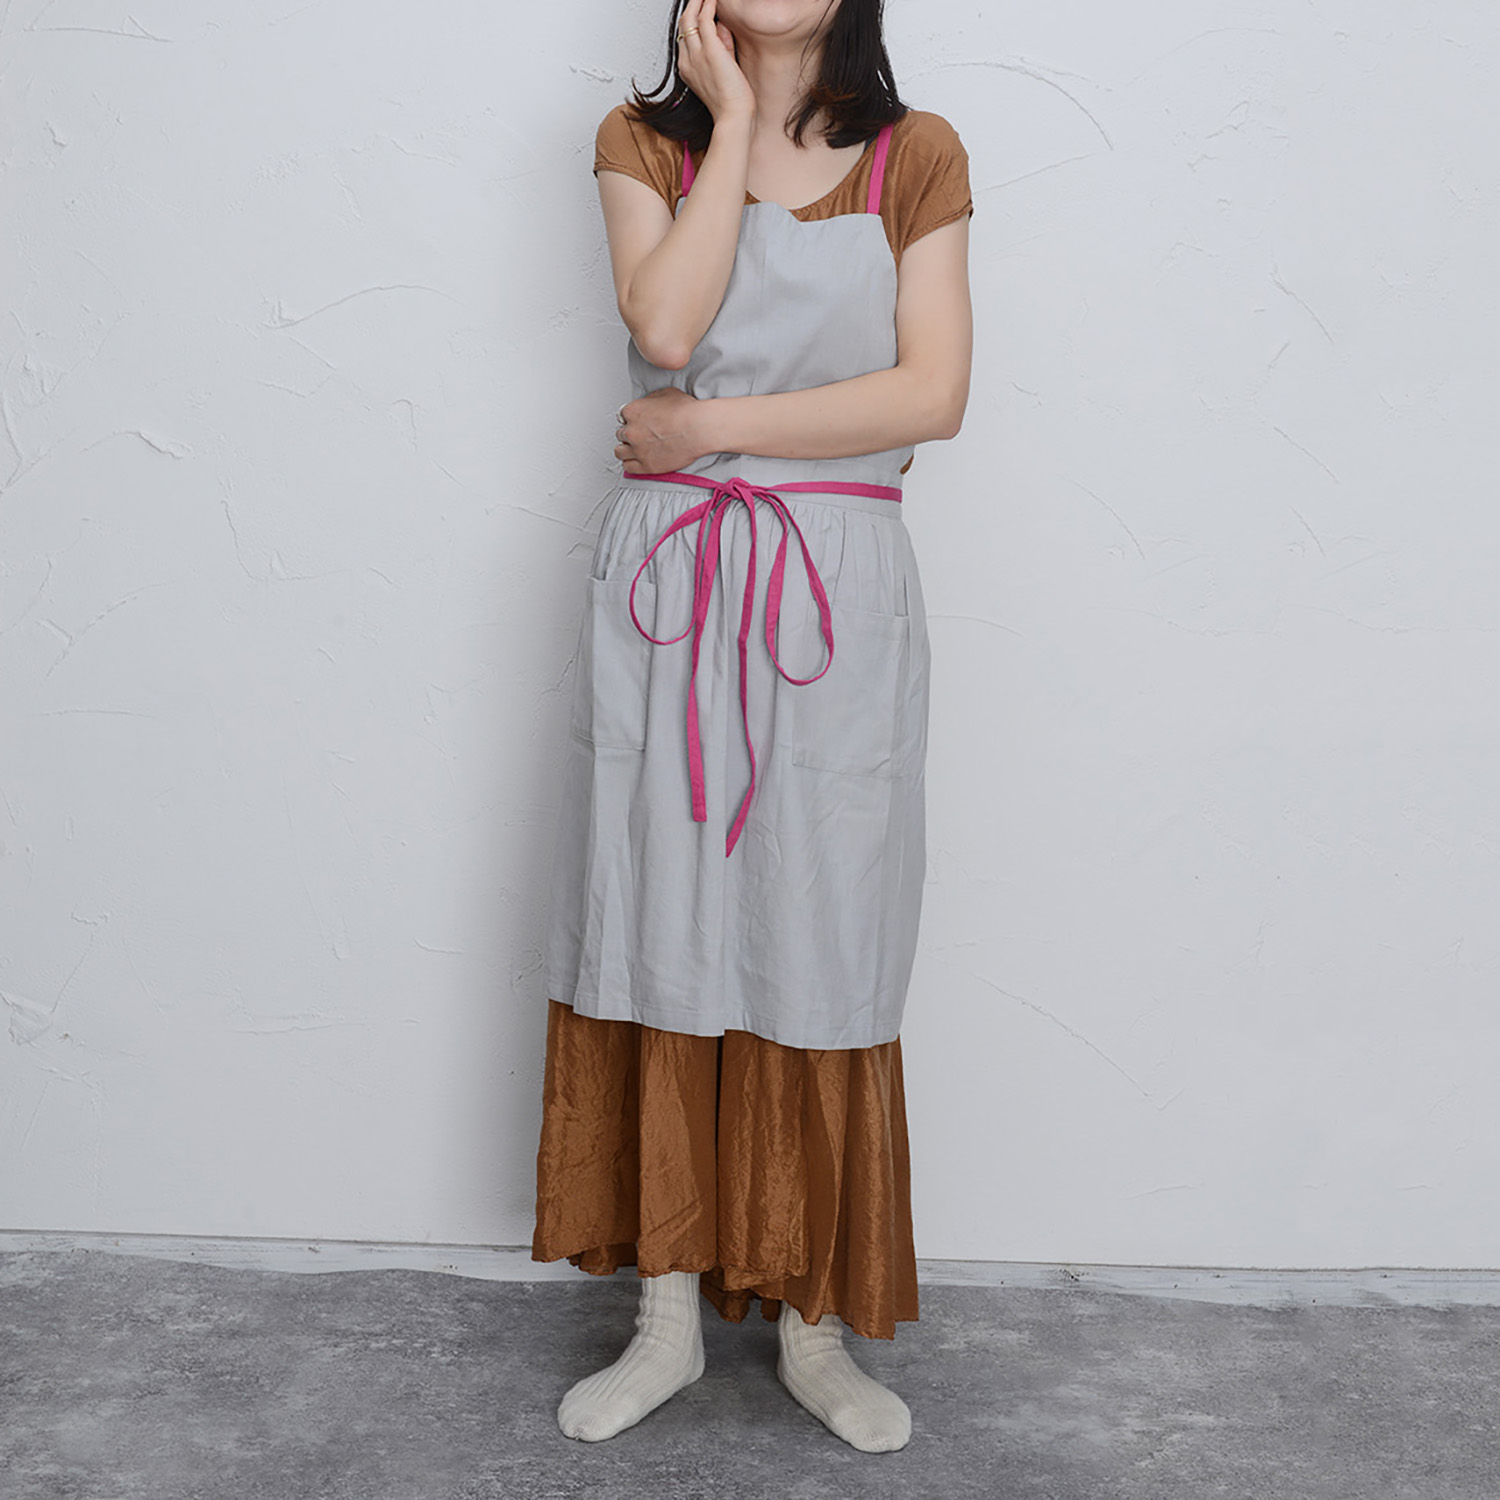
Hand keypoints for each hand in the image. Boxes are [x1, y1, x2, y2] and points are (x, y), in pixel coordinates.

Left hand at [615, 386, 707, 474]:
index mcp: (633, 411)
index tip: (637, 422)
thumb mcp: (666, 394)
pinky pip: (628, 467)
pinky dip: (630, 464)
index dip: (631, 419)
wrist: (697, 429)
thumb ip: (651, 400)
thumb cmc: (686, 412)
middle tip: (639, 435)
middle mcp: (631, 431)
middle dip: (629, 434)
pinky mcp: (646, 466)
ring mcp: (637, 450)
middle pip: (621, 434)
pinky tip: (635, 461)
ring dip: (626, 450)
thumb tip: (649, 404)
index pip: (622, 416)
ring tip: (634, 449)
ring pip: (619, 452)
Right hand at [675, 0, 754, 123]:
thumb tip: (722, 27)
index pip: (684, 37)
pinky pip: (705, 19)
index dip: (690, 20)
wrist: (733, 118)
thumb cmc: (731, 103)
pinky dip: (708, 5)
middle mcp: (688, 60)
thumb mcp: (723, 71)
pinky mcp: (710, 51)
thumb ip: (722, 48)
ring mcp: (697, 55)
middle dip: (691, 5)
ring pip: (690, 18)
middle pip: (683, 24)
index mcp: (687, 69)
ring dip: (698, 1)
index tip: (699, 8)